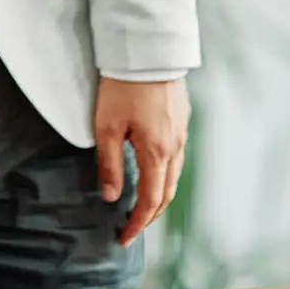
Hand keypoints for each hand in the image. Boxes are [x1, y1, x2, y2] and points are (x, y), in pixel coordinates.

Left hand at [92, 77, 188, 245]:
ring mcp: (182, 132)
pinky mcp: (181, 119)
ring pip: (175, 175)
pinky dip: (165, 174)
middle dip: (150, 215)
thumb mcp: (107, 127)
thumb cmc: (122, 87)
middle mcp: (175, 146)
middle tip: (132, 228)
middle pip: (167, 193)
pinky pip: (177, 157)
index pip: (151, 200)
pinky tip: (151, 172)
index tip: (124, 238)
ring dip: (159, 196)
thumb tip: (112, 197)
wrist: (146, 50)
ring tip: (140, 206)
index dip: (138, 223)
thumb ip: (110, 165)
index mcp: (157, 152)